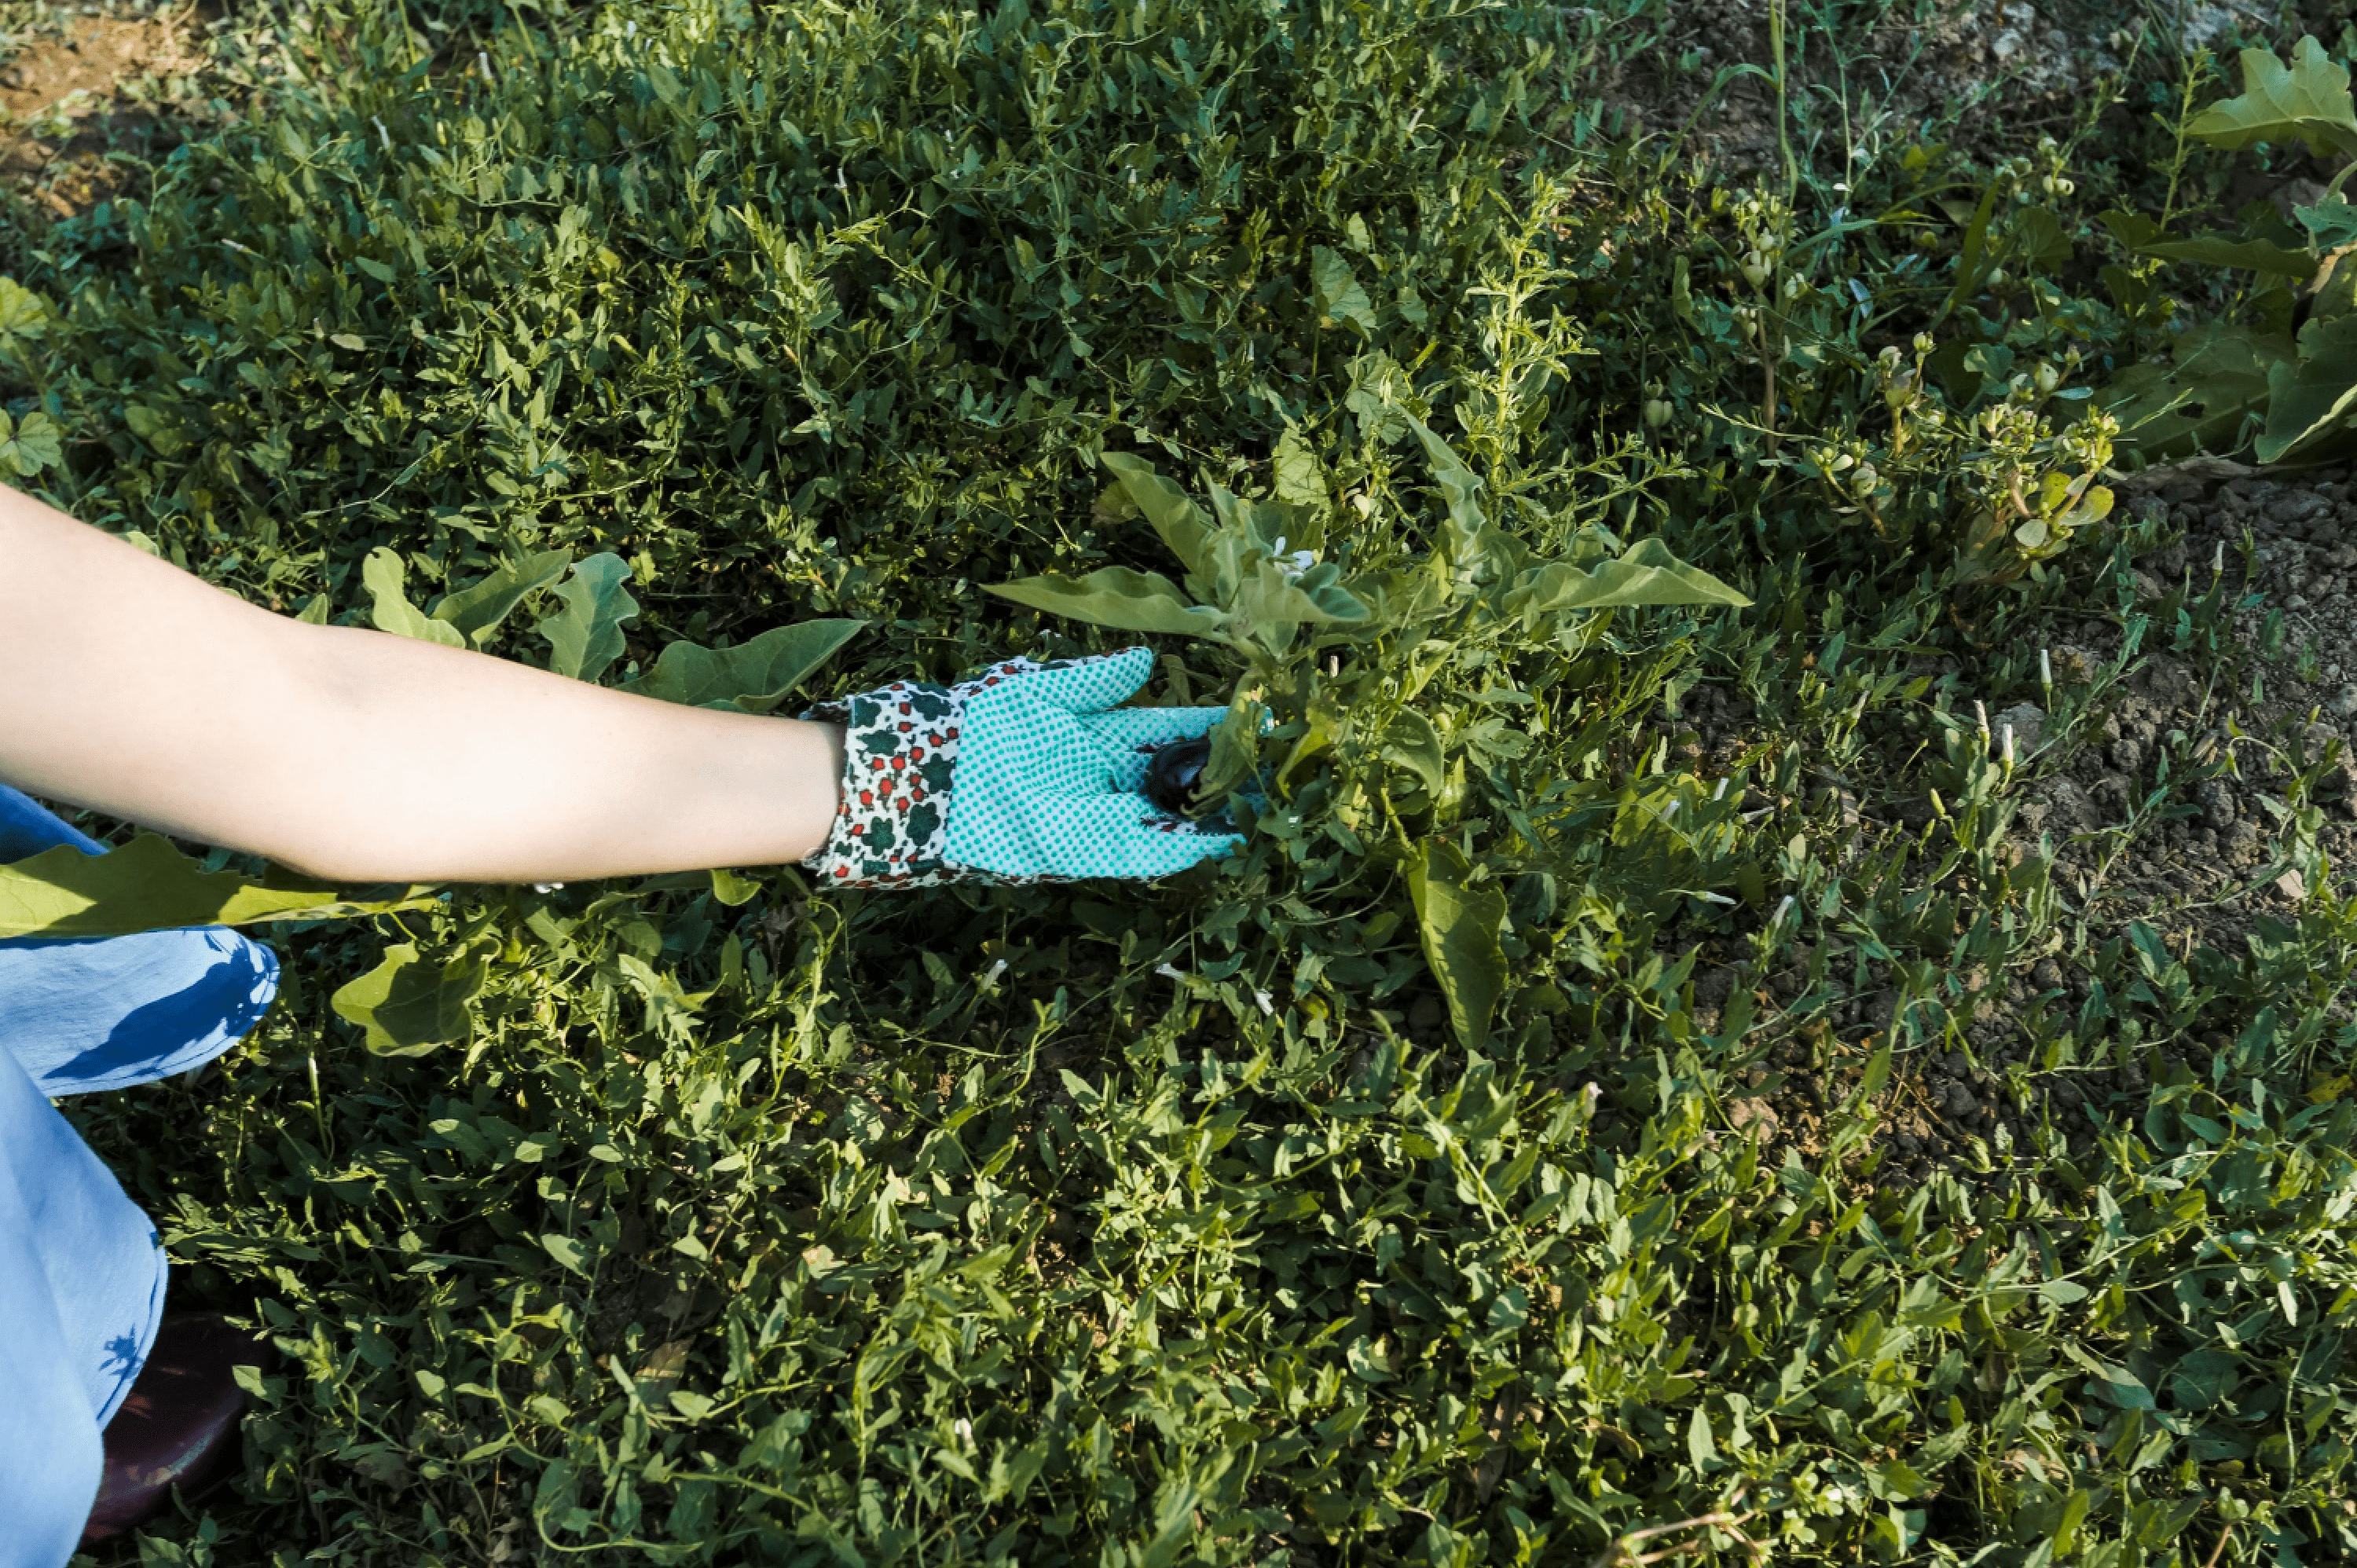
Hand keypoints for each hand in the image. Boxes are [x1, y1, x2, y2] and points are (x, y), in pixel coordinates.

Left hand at [801, 647, 1240, 887]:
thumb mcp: (1041, 691)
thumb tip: (1147, 660)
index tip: (1257, 714)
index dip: (1212, 725)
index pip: (1170, 729)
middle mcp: (1107, 777)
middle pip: (1181, 776)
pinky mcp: (1085, 848)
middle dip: (1227, 772)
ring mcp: (1100, 815)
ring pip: (1173, 815)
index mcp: (1099, 736)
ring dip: (1217, 813)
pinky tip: (1221, 838)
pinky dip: (1181, 846)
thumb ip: (1096, 682)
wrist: (929, 772)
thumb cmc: (978, 724)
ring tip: (1268, 802)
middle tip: (1279, 763)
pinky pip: (1144, 850)